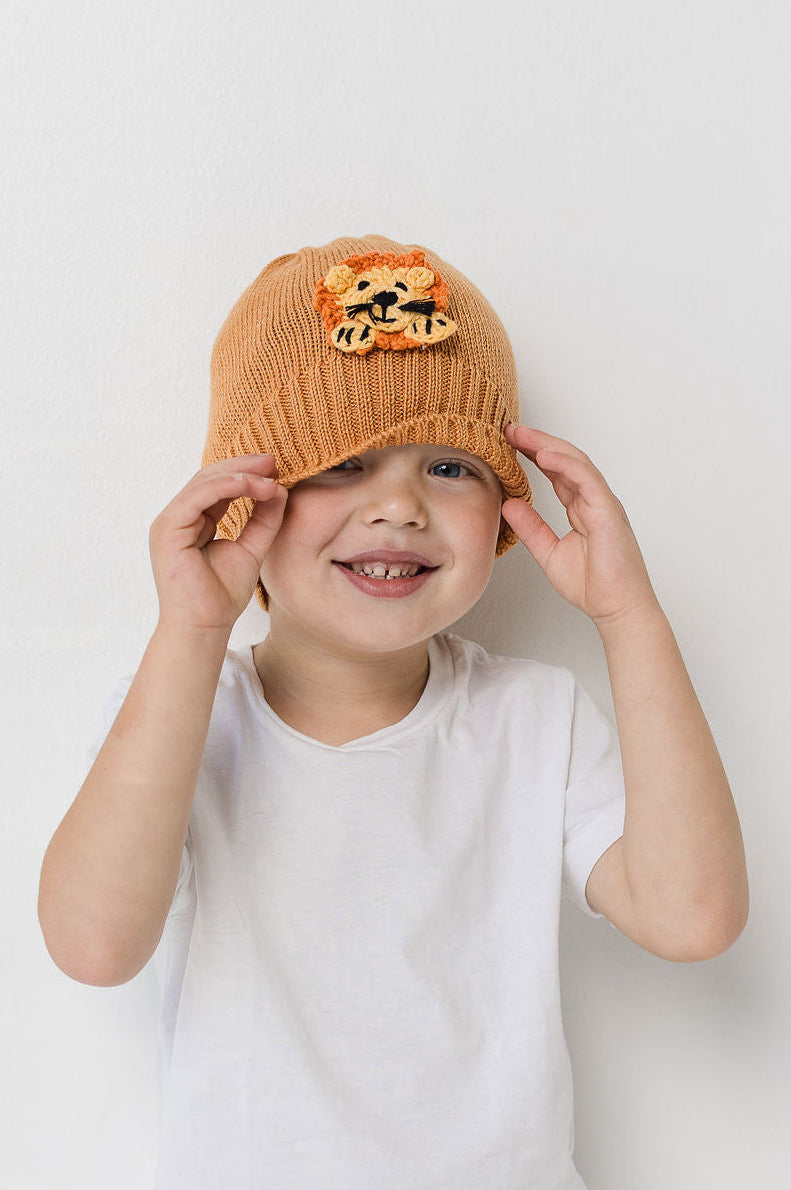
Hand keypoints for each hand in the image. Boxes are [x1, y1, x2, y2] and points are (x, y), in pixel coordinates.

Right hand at [149, 455, 287, 632]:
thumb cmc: (222, 595)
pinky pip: (197, 497)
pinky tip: (251, 485)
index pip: (218, 486)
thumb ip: (263, 520)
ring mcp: (169, 523)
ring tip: (268, 474)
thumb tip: (280, 489)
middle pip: (210, 477)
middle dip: (243, 466)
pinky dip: (225, 486)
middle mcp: (179, 518)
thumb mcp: (252, 548)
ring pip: (204, 483)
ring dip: (239, 474)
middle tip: (273, 460)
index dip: (247, 474)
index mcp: (194, 521)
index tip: (275, 468)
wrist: (205, 626)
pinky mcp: (167, 530)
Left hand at [501, 425, 657, 627]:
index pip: (557, 473)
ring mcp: (603, 504)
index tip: (509, 442)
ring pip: (576, 463)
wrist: (616, 609)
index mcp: (582, 509)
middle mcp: (594, 501)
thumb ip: (531, 527)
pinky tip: (545, 455)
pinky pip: (587, 480)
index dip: (534, 454)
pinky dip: (566, 465)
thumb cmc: (592, 586)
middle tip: (510, 429)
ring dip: (548, 446)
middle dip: (537, 442)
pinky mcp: (609, 512)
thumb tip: (509, 504)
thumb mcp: (549, 552)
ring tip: (522, 435)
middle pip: (565, 461)